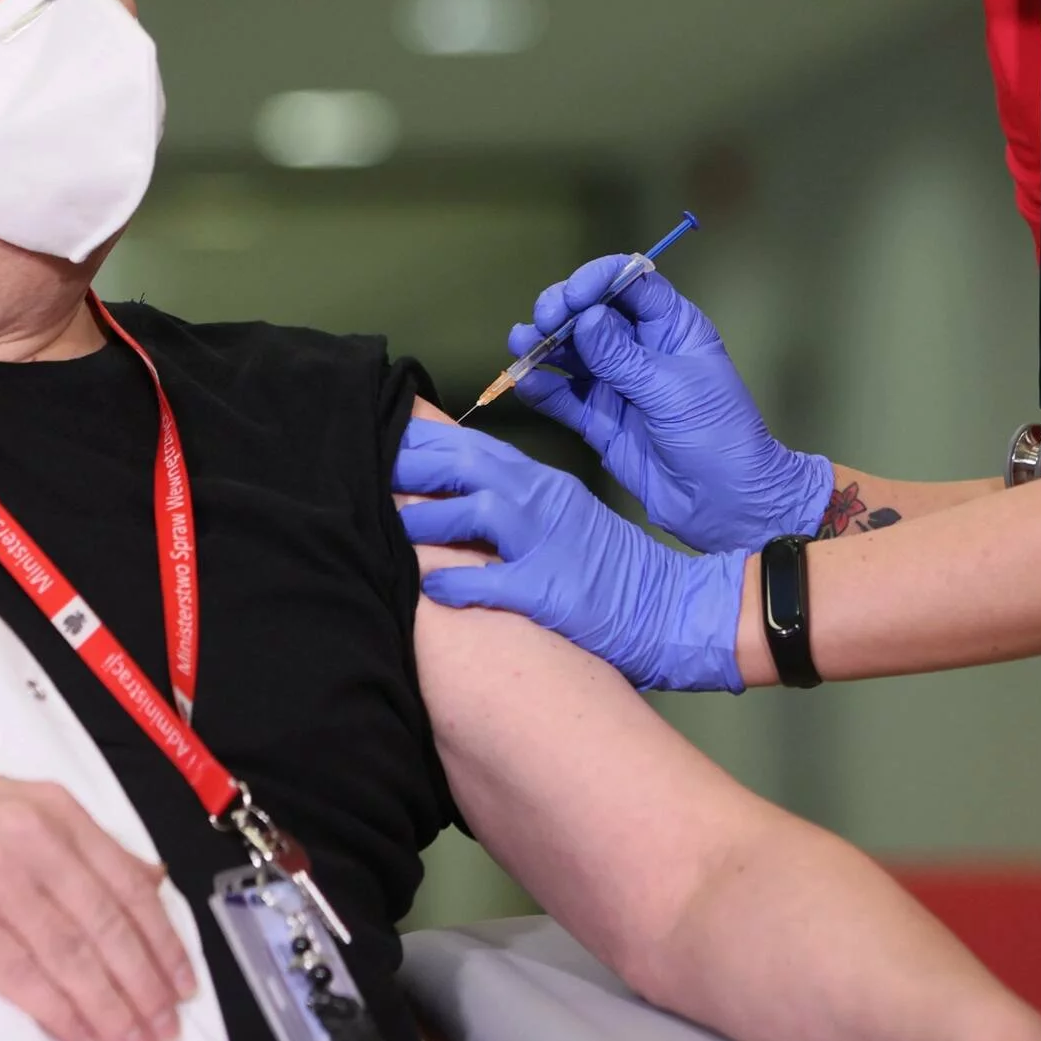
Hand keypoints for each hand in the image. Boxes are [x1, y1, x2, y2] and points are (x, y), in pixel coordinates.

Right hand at [0, 771, 196, 1040]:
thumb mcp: (22, 806)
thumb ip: (86, 843)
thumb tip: (151, 881)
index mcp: (58, 813)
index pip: (128, 883)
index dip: (162, 939)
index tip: (183, 981)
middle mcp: (37, 845)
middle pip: (108, 925)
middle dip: (144, 984)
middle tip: (167, 1027)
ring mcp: (0, 885)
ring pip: (75, 957)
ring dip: (111, 1008)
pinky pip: (26, 977)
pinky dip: (61, 1010)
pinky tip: (84, 1035)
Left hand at [395, 419, 746, 692]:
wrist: (671, 607)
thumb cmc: (609, 568)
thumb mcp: (564, 516)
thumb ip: (516, 500)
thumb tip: (461, 495)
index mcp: (542, 482)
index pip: (475, 446)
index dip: (424, 439)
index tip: (383, 433)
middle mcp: (542, 500)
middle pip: (468, 465)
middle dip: (414, 464)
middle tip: (369, 465)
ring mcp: (548, 542)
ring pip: (477, 511)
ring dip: (428, 519)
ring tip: (394, 530)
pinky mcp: (552, 589)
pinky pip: (494, 582)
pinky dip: (458, 584)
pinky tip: (431, 591)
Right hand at [509, 257, 832, 551]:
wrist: (725, 504)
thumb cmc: (718, 436)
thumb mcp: (672, 390)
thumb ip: (622, 357)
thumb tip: (584, 318)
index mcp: (671, 326)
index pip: (630, 283)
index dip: (599, 280)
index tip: (574, 296)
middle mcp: (640, 348)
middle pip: (592, 312)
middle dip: (562, 310)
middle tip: (543, 321)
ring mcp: (617, 384)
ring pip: (571, 353)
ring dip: (544, 346)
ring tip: (521, 344)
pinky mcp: (600, 420)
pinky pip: (564, 398)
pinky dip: (544, 389)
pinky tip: (527, 384)